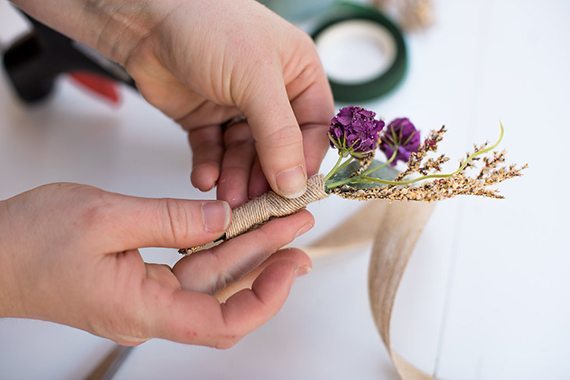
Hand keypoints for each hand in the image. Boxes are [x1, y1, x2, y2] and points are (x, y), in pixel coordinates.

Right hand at [0, 184, 312, 346]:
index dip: (265, 297)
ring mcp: (145, 297)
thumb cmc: (29, 243)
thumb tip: (221, 218)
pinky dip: (213, 243)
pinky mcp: (139, 281)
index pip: (222, 321)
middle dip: (266, 259)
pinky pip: (187, 265)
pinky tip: (233, 222)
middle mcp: (149, 311)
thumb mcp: (105, 218)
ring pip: (209, 276)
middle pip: (224, 292)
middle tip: (296, 227)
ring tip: (276, 219)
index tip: (290, 265)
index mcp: (142, 308)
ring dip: (244, 247)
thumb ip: (170, 219)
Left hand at [12, 0, 333, 204]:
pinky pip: (214, 152)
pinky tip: (204, 178)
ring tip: (227, 197)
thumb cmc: (209, 27)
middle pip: (278, 148)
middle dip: (266, 176)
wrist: (145, 17)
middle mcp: (271, 94)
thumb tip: (295, 185)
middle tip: (256, 204)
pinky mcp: (206, 119)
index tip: (293, 192)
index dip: (306, 162)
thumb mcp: (255, 80)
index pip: (314, 129)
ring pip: (245, 155)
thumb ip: (278, 135)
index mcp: (298, 74)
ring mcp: (237, 107)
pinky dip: (210, 167)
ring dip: (237, 178)